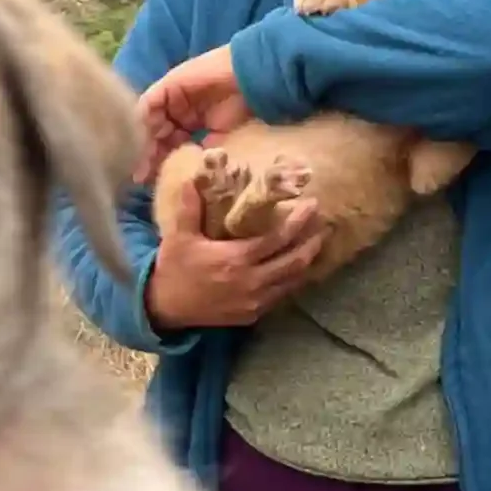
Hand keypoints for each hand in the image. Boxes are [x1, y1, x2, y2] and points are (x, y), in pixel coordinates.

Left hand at [136, 48, 252, 181]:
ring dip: (144, 142)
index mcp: (191, 122)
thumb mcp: (220, 142)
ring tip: (141, 164)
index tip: (152, 183)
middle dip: (148, 156)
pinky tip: (141, 141)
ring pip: (149, 121)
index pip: (168, 145)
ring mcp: (172, 97)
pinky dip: (143, 121)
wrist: (254, 84)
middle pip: (155, 134)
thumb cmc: (245, 114)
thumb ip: (199, 155)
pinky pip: (149, 104)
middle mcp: (178, 109)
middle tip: (141, 177)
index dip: (159, 164)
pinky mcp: (168, 85)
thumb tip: (183, 175)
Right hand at [145, 179, 329, 331]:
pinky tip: (298, 270)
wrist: (165, 308)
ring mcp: (254, 301)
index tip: (312, 206)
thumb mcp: (179, 237)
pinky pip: (280, 296)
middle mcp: (251, 281)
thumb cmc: (174, 269)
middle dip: (312, 242)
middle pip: (294, 261)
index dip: (298, 222)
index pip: (277, 239)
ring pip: (292, 281)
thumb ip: (190, 208)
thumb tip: (195, 176)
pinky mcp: (252, 314)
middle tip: (324, 226)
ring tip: (318, 245)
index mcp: (236, 259)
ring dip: (307, 262)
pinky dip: (293, 281)